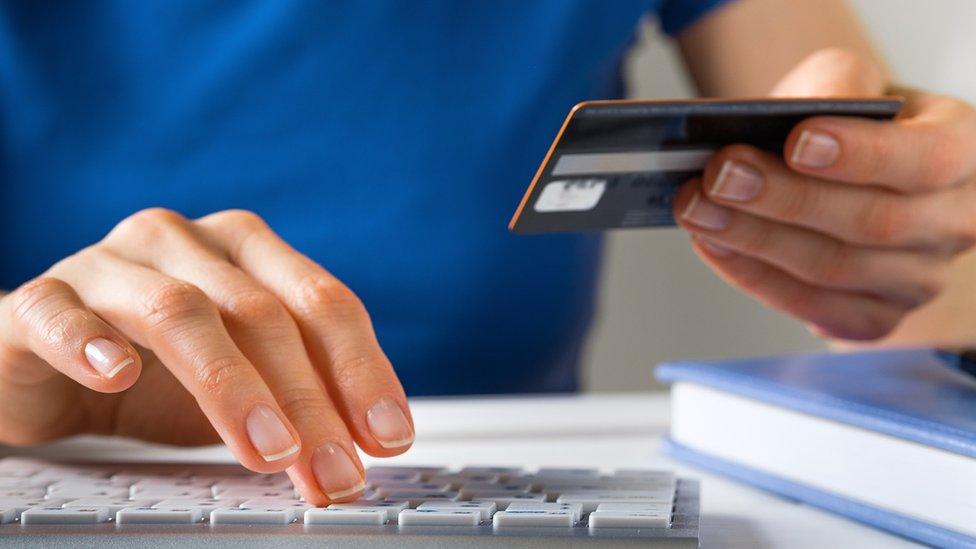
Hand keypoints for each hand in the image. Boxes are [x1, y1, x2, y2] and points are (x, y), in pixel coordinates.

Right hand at [0, 208, 412, 503]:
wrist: (48, 366)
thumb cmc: (159, 372)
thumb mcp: (246, 384)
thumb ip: (300, 398)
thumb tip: (366, 446)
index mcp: (248, 251)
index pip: (323, 302)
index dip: (362, 370)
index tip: (389, 436)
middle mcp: (185, 243)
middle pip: (262, 313)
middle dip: (308, 399)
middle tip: (334, 469)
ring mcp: (111, 264)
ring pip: (180, 311)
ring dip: (231, 385)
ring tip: (268, 450)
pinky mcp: (41, 299)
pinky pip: (61, 313)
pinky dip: (91, 342)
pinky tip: (117, 376)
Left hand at [674, 49, 975, 339]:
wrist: (839, 171)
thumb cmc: (847, 124)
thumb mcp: (849, 83)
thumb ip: (834, 85)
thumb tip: (793, 119)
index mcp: (962, 151)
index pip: (927, 160)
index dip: (861, 155)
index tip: (796, 141)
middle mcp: (953, 223)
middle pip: (872, 222)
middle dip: (785, 199)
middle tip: (719, 174)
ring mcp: (916, 281)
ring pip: (833, 269)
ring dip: (754, 239)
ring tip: (696, 207)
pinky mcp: (872, 318)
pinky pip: (810, 306)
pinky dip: (752, 275)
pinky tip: (711, 243)